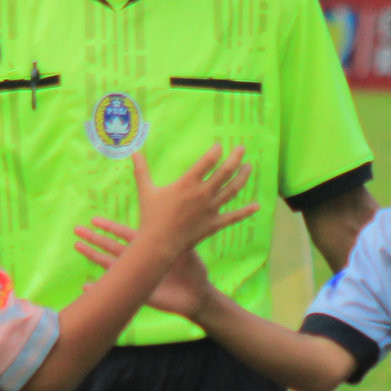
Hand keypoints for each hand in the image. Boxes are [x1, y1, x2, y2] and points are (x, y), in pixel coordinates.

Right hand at [74, 221, 214, 317]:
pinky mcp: (137, 292)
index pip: (124, 234)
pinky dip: (100, 289)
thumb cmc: (193, 269)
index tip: (94, 219)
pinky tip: (85, 286)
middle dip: (94, 238)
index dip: (109, 227)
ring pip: (110, 264)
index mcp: (149, 247)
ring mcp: (136, 276)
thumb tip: (167, 218)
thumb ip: (172, 236)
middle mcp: (139, 260)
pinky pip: (117, 290)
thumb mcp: (182, 248)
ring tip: (78, 246)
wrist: (197, 295)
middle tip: (77, 228)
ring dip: (93, 255)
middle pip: (111, 246)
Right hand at [131, 147, 256, 255]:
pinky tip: (257, 206)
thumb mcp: (146, 190)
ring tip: (249, 167)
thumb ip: (141, 170)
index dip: (216, 151)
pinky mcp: (214, 224)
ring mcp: (211, 209)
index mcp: (187, 183)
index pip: (207, 161)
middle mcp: (203, 194)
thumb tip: (134, 152)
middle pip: (225, 172)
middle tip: (242, 148)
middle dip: (235, 158)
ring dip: (243, 177)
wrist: (159, 244)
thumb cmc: (151, 217)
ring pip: (233, 190)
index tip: (219, 146)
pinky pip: (234, 217)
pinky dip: (246, 211)